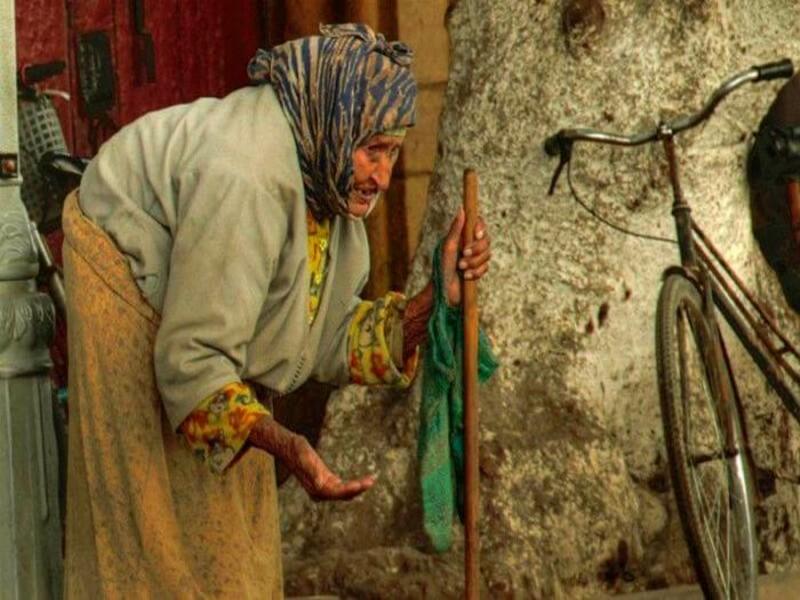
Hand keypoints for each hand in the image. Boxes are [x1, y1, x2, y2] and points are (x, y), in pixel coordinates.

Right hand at [248, 416, 374, 501]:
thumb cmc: (297, 450)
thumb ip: (312, 471)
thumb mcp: (304, 457)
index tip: (360, 485)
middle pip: (342, 494)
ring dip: (358, 488)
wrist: (289, 447)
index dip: (349, 490)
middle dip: (358, 488)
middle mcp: (320, 491)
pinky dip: (353, 485)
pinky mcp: (326, 481)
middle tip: (372, 480)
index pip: (336, 492)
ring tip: (371, 480)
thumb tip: (320, 484)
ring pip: (344, 492)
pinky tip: (363, 481)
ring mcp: (323, 487)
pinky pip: (342, 487)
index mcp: (316, 487)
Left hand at [442, 207, 490, 305]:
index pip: (478, 224)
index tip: (476, 235)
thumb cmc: (442, 268)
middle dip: (476, 250)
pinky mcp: (478, 270)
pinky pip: (486, 268)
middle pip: (486, 240)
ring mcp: (475, 258)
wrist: (443, 292)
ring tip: (461, 269)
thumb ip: (456, 229)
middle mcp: (469, 245)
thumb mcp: (448, 247)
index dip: (480, 228)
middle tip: (463, 256)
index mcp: (462, 236)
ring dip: (474, 263)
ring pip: (487, 254)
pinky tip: (466, 277)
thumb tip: (461, 209)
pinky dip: (476, 273)